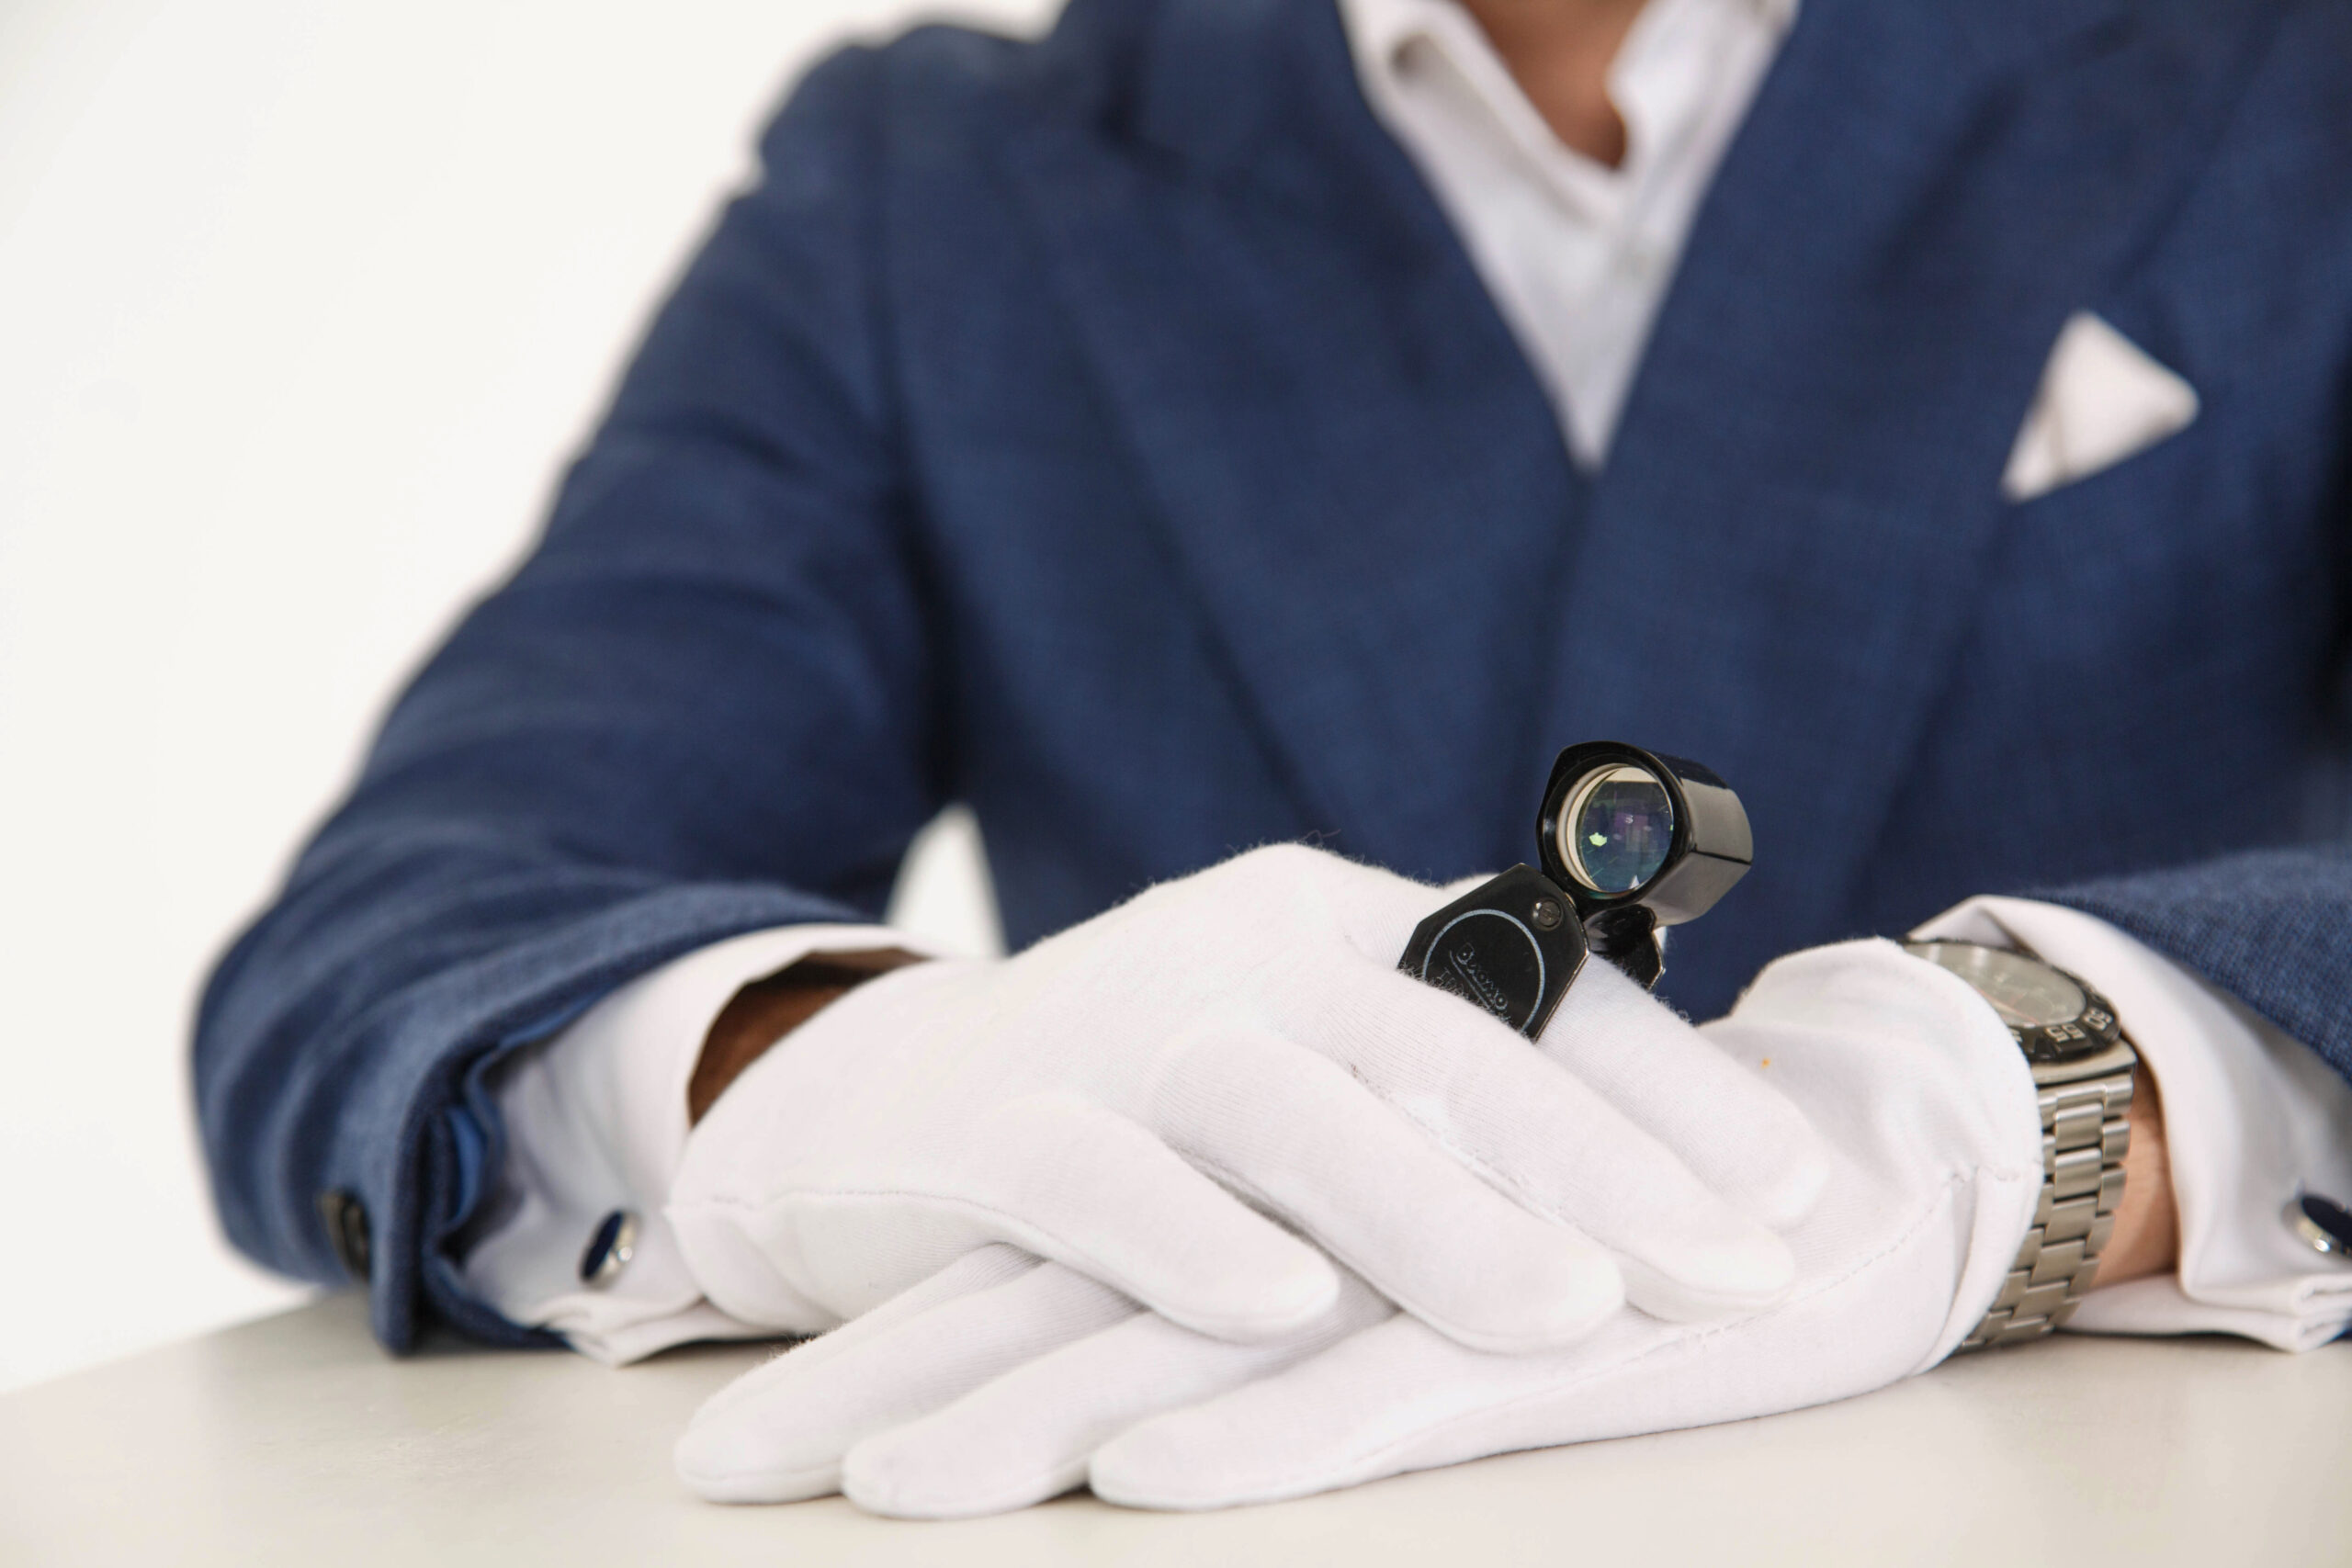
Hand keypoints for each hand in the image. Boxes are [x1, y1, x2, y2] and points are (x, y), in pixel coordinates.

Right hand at [675, 938, 2037, 1515]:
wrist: (881, 1102)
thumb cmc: (1143, 1106)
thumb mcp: (1302, 1071)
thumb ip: (1437, 1110)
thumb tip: (1660, 1202)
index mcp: (1339, 925)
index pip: (1537, 991)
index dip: (1672, 1091)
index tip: (1797, 1190)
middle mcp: (1242, 950)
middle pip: (1439, 1047)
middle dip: (1601, 1167)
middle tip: (1739, 1276)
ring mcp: (1117, 1028)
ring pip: (1290, 1112)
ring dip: (1432, 1216)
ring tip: (1568, 1312)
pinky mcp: (998, 1121)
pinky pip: (1099, 1180)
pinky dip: (1189, 1242)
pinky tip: (1283, 1310)